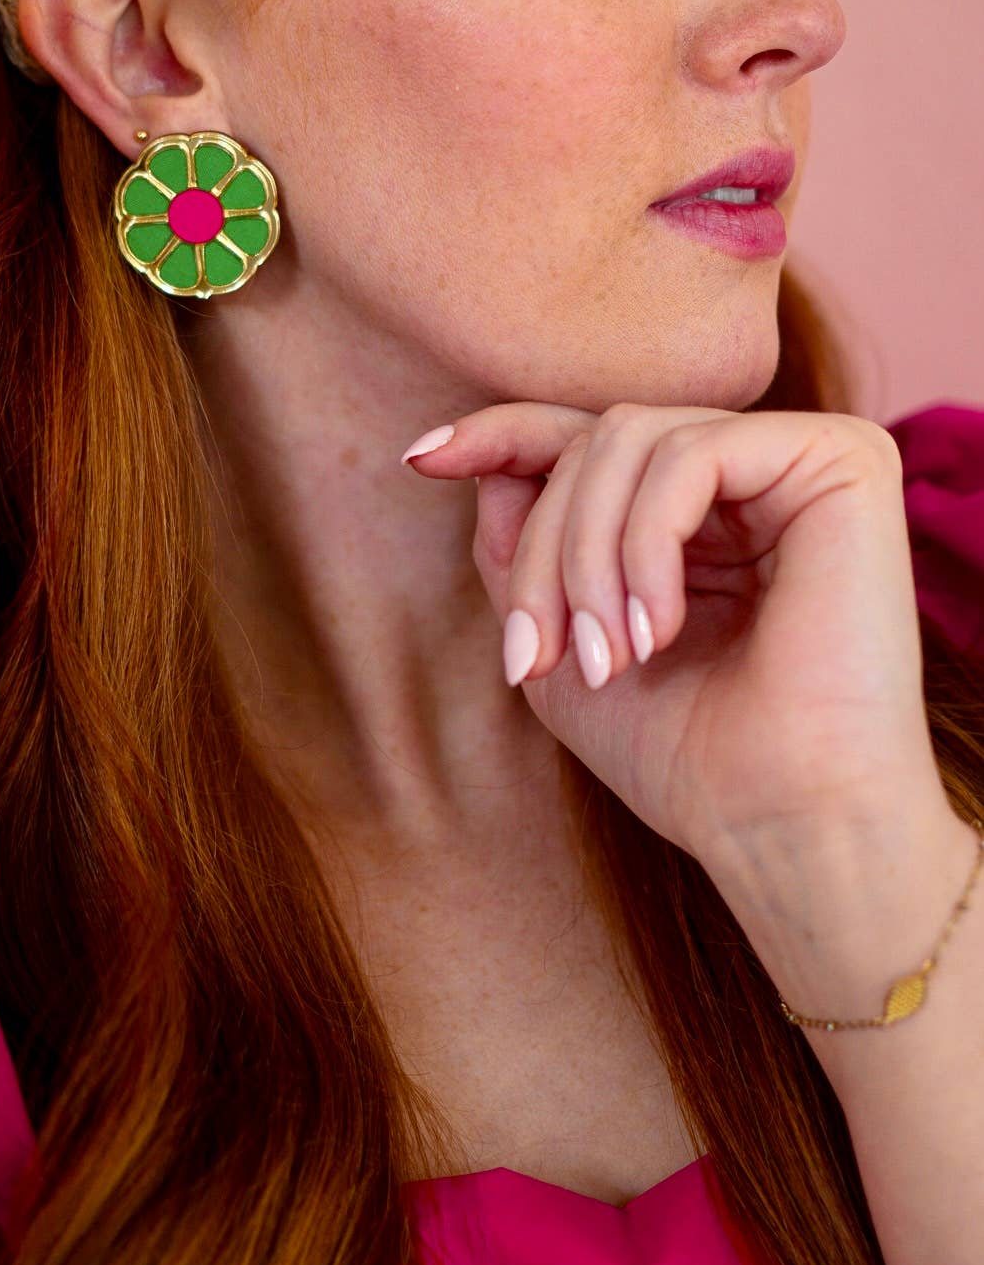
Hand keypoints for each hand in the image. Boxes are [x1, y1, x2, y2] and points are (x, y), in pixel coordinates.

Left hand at [402, 403, 942, 869]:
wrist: (786, 829)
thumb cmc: (685, 754)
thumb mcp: (562, 646)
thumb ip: (522, 548)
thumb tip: (479, 459)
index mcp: (702, 506)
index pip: (587, 435)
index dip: (499, 436)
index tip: (419, 460)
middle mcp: (755, 468)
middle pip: (594, 439)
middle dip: (542, 549)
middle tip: (536, 658)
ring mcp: (800, 457)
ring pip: (630, 437)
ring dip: (586, 556)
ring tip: (606, 659)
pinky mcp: (843, 459)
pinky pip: (692, 453)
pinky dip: (647, 542)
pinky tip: (658, 631)